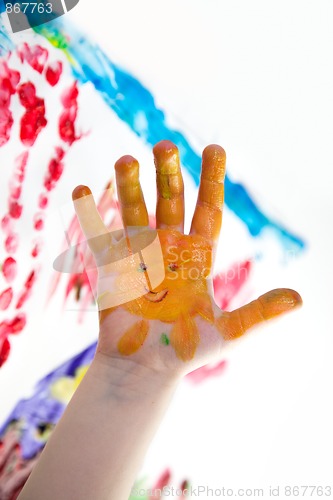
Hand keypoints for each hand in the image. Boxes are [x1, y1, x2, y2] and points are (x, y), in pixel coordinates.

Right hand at [72, 140, 301, 374]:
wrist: (145, 371)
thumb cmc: (185, 352)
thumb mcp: (229, 332)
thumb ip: (260, 314)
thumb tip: (300, 299)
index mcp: (197, 258)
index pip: (208, 211)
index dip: (212, 180)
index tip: (214, 147)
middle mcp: (169, 250)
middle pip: (170, 203)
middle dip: (168, 174)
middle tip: (164, 145)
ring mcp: (139, 257)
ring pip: (134, 211)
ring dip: (130, 186)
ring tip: (126, 159)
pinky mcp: (112, 268)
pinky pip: (98, 236)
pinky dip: (88, 214)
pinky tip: (80, 189)